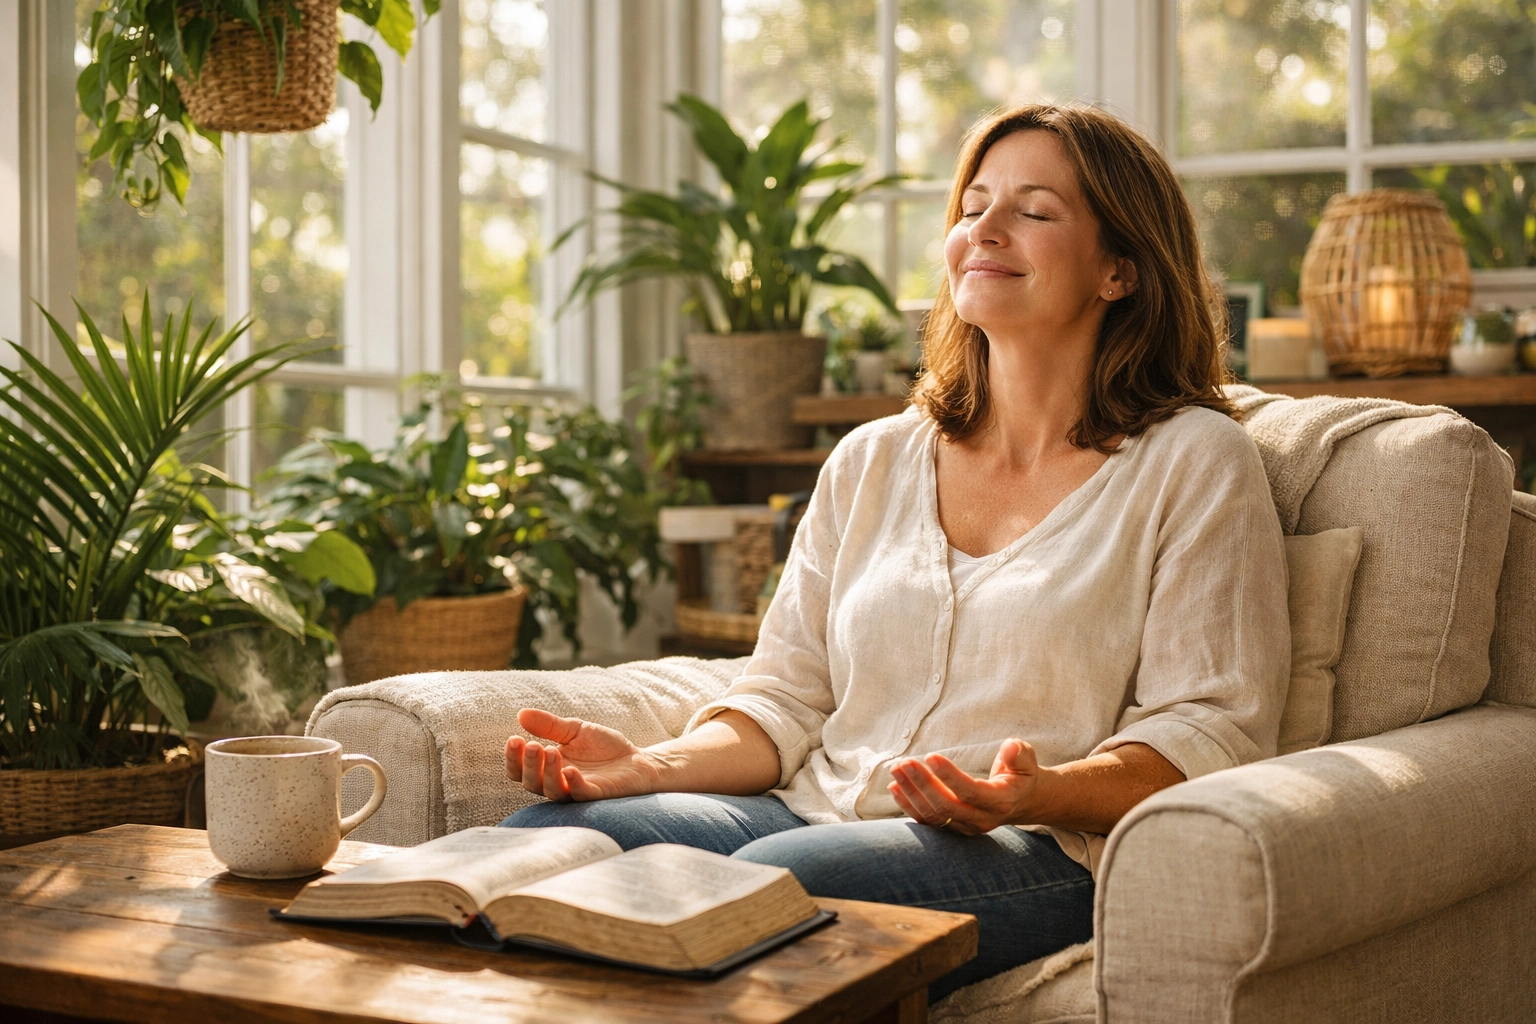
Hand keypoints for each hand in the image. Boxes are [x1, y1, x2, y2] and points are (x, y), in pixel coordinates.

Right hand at [505, 709, 659, 802]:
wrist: (637, 759)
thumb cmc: (603, 748)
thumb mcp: (575, 730)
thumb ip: (549, 725)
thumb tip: (521, 714)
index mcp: (548, 767)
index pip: (521, 769)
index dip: (514, 758)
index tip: (514, 739)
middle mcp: (558, 782)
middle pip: (532, 783)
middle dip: (530, 764)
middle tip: (534, 745)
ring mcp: (577, 790)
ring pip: (552, 791)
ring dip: (548, 773)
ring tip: (551, 751)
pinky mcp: (598, 794)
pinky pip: (581, 794)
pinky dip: (574, 784)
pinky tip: (570, 771)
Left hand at [887, 738, 1047, 835]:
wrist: (1021, 801)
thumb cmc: (1021, 774)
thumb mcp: (1027, 760)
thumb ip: (1019, 753)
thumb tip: (1010, 747)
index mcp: (1000, 801)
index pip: (971, 791)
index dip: (949, 776)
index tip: (930, 756)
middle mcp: (982, 819)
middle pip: (947, 806)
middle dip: (923, 784)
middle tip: (905, 762)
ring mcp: (966, 827)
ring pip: (934, 816)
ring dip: (911, 793)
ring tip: (896, 770)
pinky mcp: (953, 829)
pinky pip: (928, 822)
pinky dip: (909, 806)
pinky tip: (894, 787)